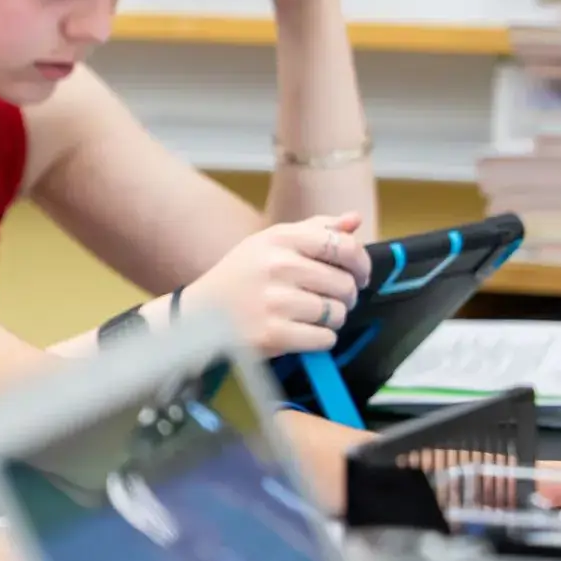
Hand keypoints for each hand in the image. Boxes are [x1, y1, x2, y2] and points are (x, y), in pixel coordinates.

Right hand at [179, 213, 371, 357]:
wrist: (199, 314)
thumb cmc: (241, 277)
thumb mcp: (271, 243)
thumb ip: (316, 229)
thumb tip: (354, 220)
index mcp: (279, 238)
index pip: (344, 246)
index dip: (361, 264)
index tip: (359, 275)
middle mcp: (277, 266)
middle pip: (345, 284)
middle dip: (344, 296)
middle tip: (327, 300)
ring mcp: (274, 301)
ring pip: (337, 313)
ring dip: (330, 319)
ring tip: (308, 315)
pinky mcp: (272, 334)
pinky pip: (324, 339)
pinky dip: (319, 340)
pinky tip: (300, 332)